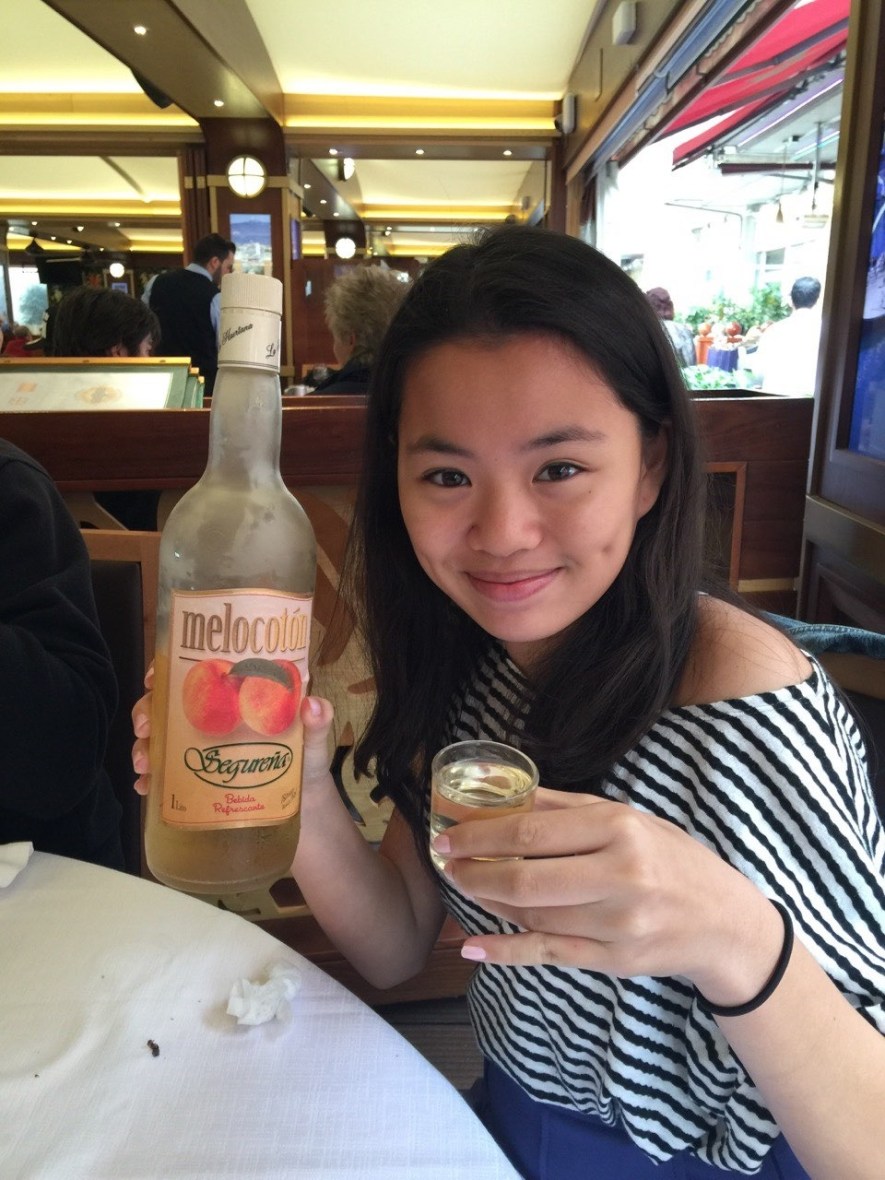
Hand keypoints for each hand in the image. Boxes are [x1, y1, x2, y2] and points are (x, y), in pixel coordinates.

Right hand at [131, 663, 335, 803]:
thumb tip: (313, 705)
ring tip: (144, 763)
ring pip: (159, 740)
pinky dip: (151, 780)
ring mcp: (201, 752)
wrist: (304, 814)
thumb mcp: (313, 742)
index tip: (155, 677)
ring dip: (144, 747)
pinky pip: (165, 778)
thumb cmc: (306, 766)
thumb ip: (316, 724)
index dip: (168, 670)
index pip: (196, 675)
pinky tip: (145, 786)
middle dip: (147, 710)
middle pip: (168, 706)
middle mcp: (212, 722)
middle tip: (145, 726)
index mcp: (235, 701)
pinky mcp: (197, 784)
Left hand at [433, 787, 781, 1000]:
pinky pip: (547, 955)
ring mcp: (616, 924)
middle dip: (475, 873)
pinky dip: (506, 952)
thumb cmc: (671, 860)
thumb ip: (565, 808)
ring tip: (465, 888)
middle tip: (446, 866)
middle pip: (526, 880)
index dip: (481, 836)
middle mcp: (620, 876)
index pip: (533, 833)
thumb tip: (504, 789)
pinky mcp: (613, 961)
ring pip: (533, 917)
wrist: (725, 923)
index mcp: (620, 829)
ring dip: (488, 904)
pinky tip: (474, 947)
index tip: (449, 837)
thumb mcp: (629, 819)